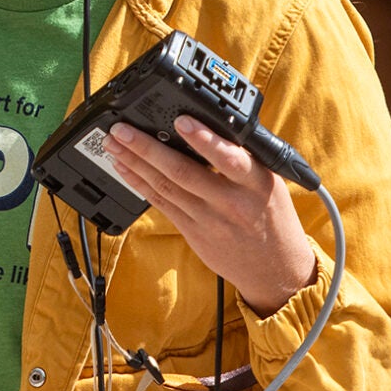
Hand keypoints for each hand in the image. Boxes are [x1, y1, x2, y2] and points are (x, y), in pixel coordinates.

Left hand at [103, 116, 316, 315]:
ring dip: (135, 163)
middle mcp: (231, 202)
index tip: (181, 121)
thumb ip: (242, 156)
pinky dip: (140, 184)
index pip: (229, 158)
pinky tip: (125, 169)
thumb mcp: (270, 182)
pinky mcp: (193, 233)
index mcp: (256, 183)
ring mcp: (209, 220)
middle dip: (147, 148)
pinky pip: (162, 204)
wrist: (276, 270)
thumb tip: (209, 123)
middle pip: (183, 172)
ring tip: (114, 145)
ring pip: (165, 187)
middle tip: (123, 130)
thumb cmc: (273, 218)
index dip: (203, 139)